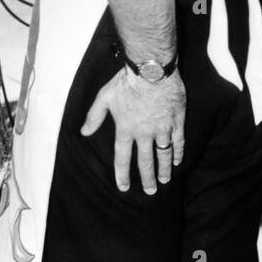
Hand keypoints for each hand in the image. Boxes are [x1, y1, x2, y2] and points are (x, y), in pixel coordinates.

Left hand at [81, 68, 185, 194]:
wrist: (150, 69)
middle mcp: (143, 133)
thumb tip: (84, 132)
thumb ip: (94, 116)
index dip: (122, 174)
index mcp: (125, 129)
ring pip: (163, 154)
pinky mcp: (176, 121)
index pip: (123, 158)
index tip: (123, 187)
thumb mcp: (104, 97)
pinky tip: (177, 161)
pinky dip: (178, 152)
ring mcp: (161, 128)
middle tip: (150, 191)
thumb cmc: (126, 82)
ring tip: (164, 181)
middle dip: (147, 178)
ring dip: (164, 169)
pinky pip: (178, 141)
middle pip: (145, 161)